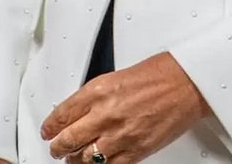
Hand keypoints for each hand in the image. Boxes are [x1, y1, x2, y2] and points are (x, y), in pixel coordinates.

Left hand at [40, 52, 207, 162]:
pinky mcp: (136, 150)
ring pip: (86, 158)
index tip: (47, 131)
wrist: (184, 85)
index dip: (50, 127)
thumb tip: (77, 112)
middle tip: (55, 149)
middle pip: (69, 139)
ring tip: (72, 160)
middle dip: (57, 148)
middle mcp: (105, 114)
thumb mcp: (114, 77)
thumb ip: (93, 96)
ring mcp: (120, 135)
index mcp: (97, 91)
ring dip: (75, 161)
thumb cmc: (156, 76)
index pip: (62, 115)